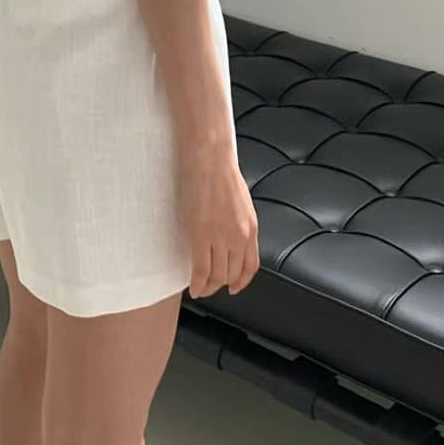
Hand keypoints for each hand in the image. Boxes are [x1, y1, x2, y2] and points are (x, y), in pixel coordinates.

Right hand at [178, 144, 259, 298]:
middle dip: (221, 284)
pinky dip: (197, 283)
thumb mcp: (240, 202)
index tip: (234, 287)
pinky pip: (200, 269)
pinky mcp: (201, 235)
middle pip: (232, 274)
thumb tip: (230, 237)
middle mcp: (239, 236)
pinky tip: (193, 287)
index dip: (241, 281)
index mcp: (250, 227)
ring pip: (217, 275)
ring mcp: (220, 237)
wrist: (209, 157)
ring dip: (208, 287)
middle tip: (210, 286)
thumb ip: (238, 223)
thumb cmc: (220, 171)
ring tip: (200, 288)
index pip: (250, 266)